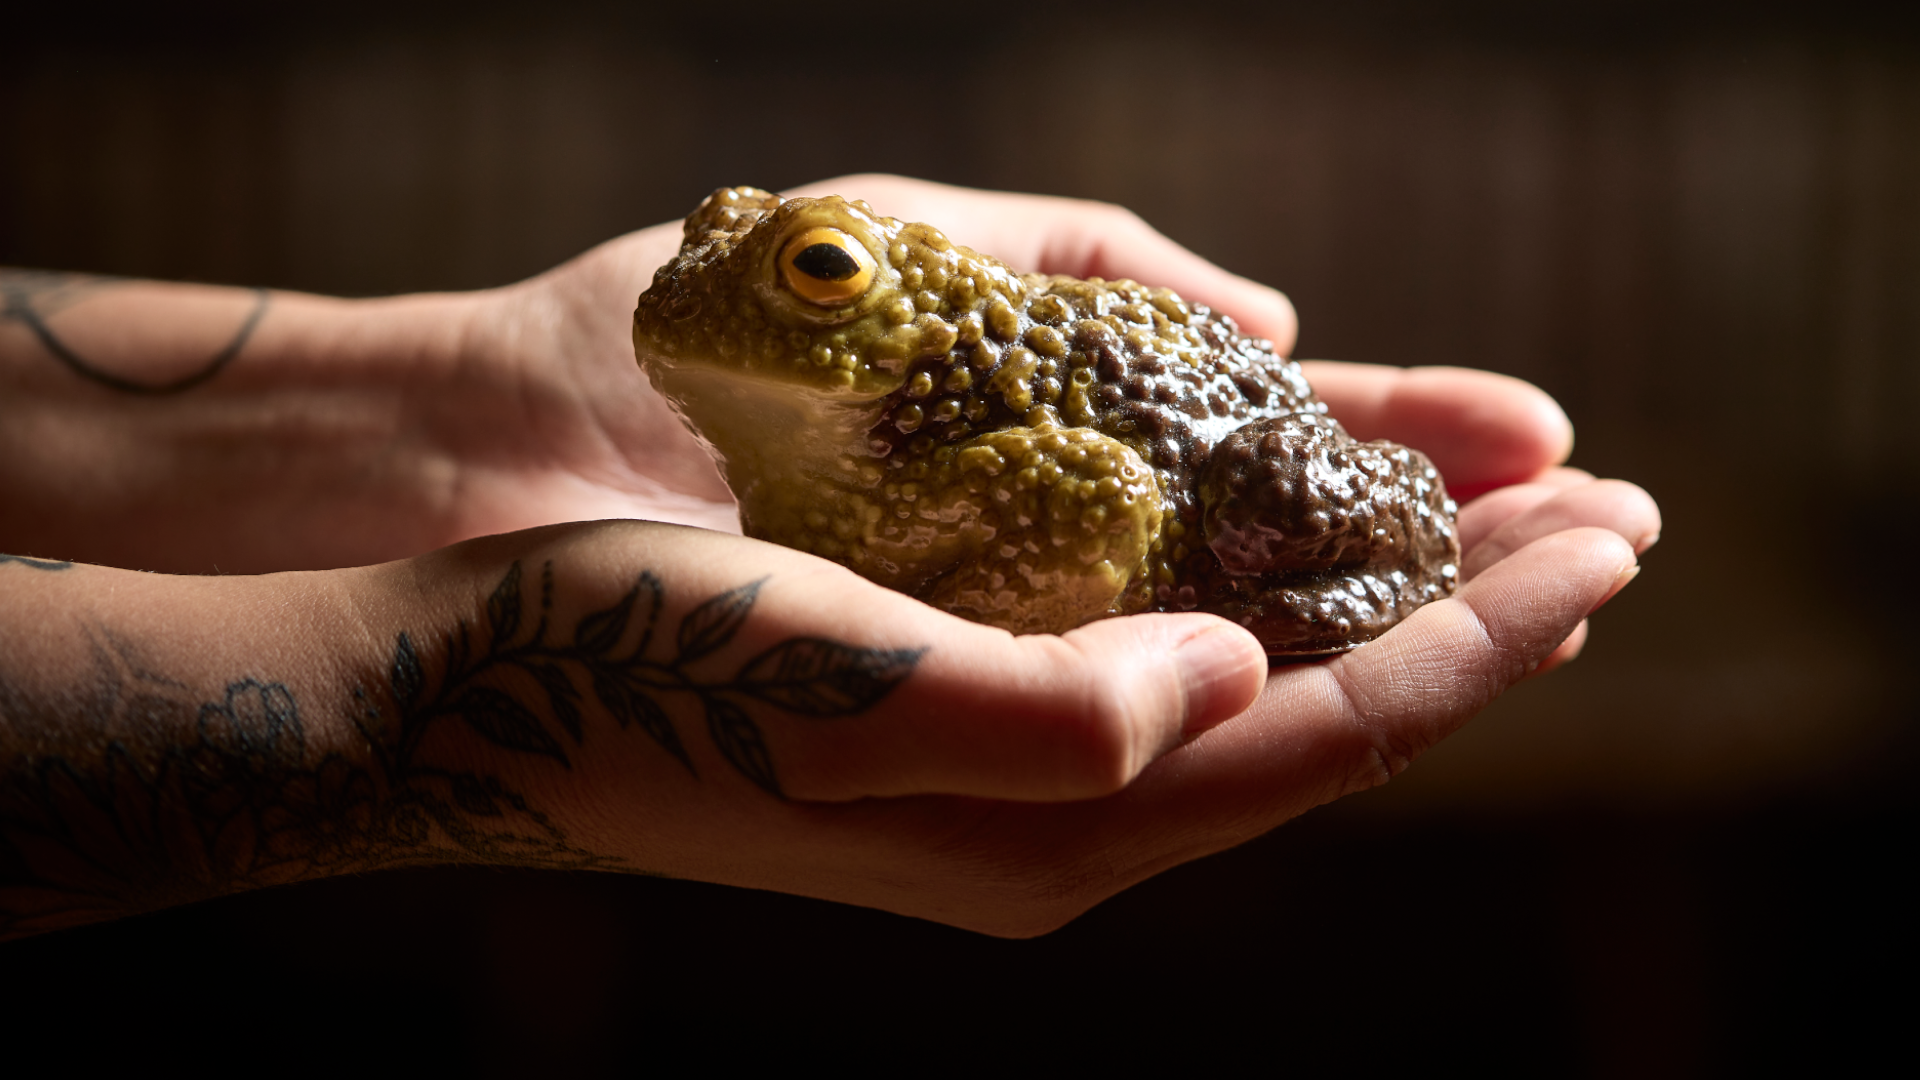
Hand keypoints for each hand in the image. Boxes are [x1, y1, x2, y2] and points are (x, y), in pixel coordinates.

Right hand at [533, 370, 1657, 936]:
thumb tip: (1232, 672)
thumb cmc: (642, 670)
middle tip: (1609, 521)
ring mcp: (1019, 775)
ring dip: (1393, 612)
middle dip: (1479, 622)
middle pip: (1328, 722)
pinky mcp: (971, 717)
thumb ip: (1054, 711)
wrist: (480, 691)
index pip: (1334, 733)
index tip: (1606, 538)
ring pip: (1265, 697)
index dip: (1484, 636)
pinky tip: (1304, 558)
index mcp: (1062, 826)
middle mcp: (1065, 818)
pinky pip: (1174, 669)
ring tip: (1500, 535)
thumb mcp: (846, 694)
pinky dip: (1275, 606)